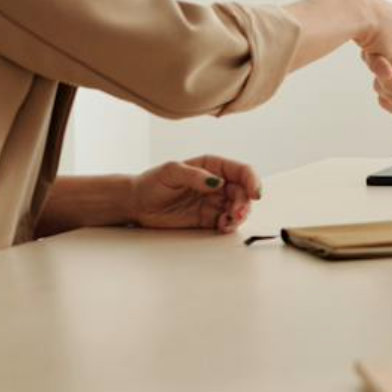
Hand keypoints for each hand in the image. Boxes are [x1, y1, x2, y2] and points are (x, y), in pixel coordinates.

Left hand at [132, 155, 261, 232]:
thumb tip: (217, 182)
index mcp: (212, 166)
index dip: (252, 181)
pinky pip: (226, 221)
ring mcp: (213, 201)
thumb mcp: (171, 172)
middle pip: (242, 192)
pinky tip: (223, 226)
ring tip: (229, 221)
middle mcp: (216, 183)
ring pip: (237, 208)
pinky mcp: (207, 218)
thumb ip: (195, 175)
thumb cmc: (152, 182)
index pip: (240, 171)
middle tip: (236, 213)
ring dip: (240, 215)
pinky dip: (230, 225)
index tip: (255, 193)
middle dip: (244, 203)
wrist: (137, 204)